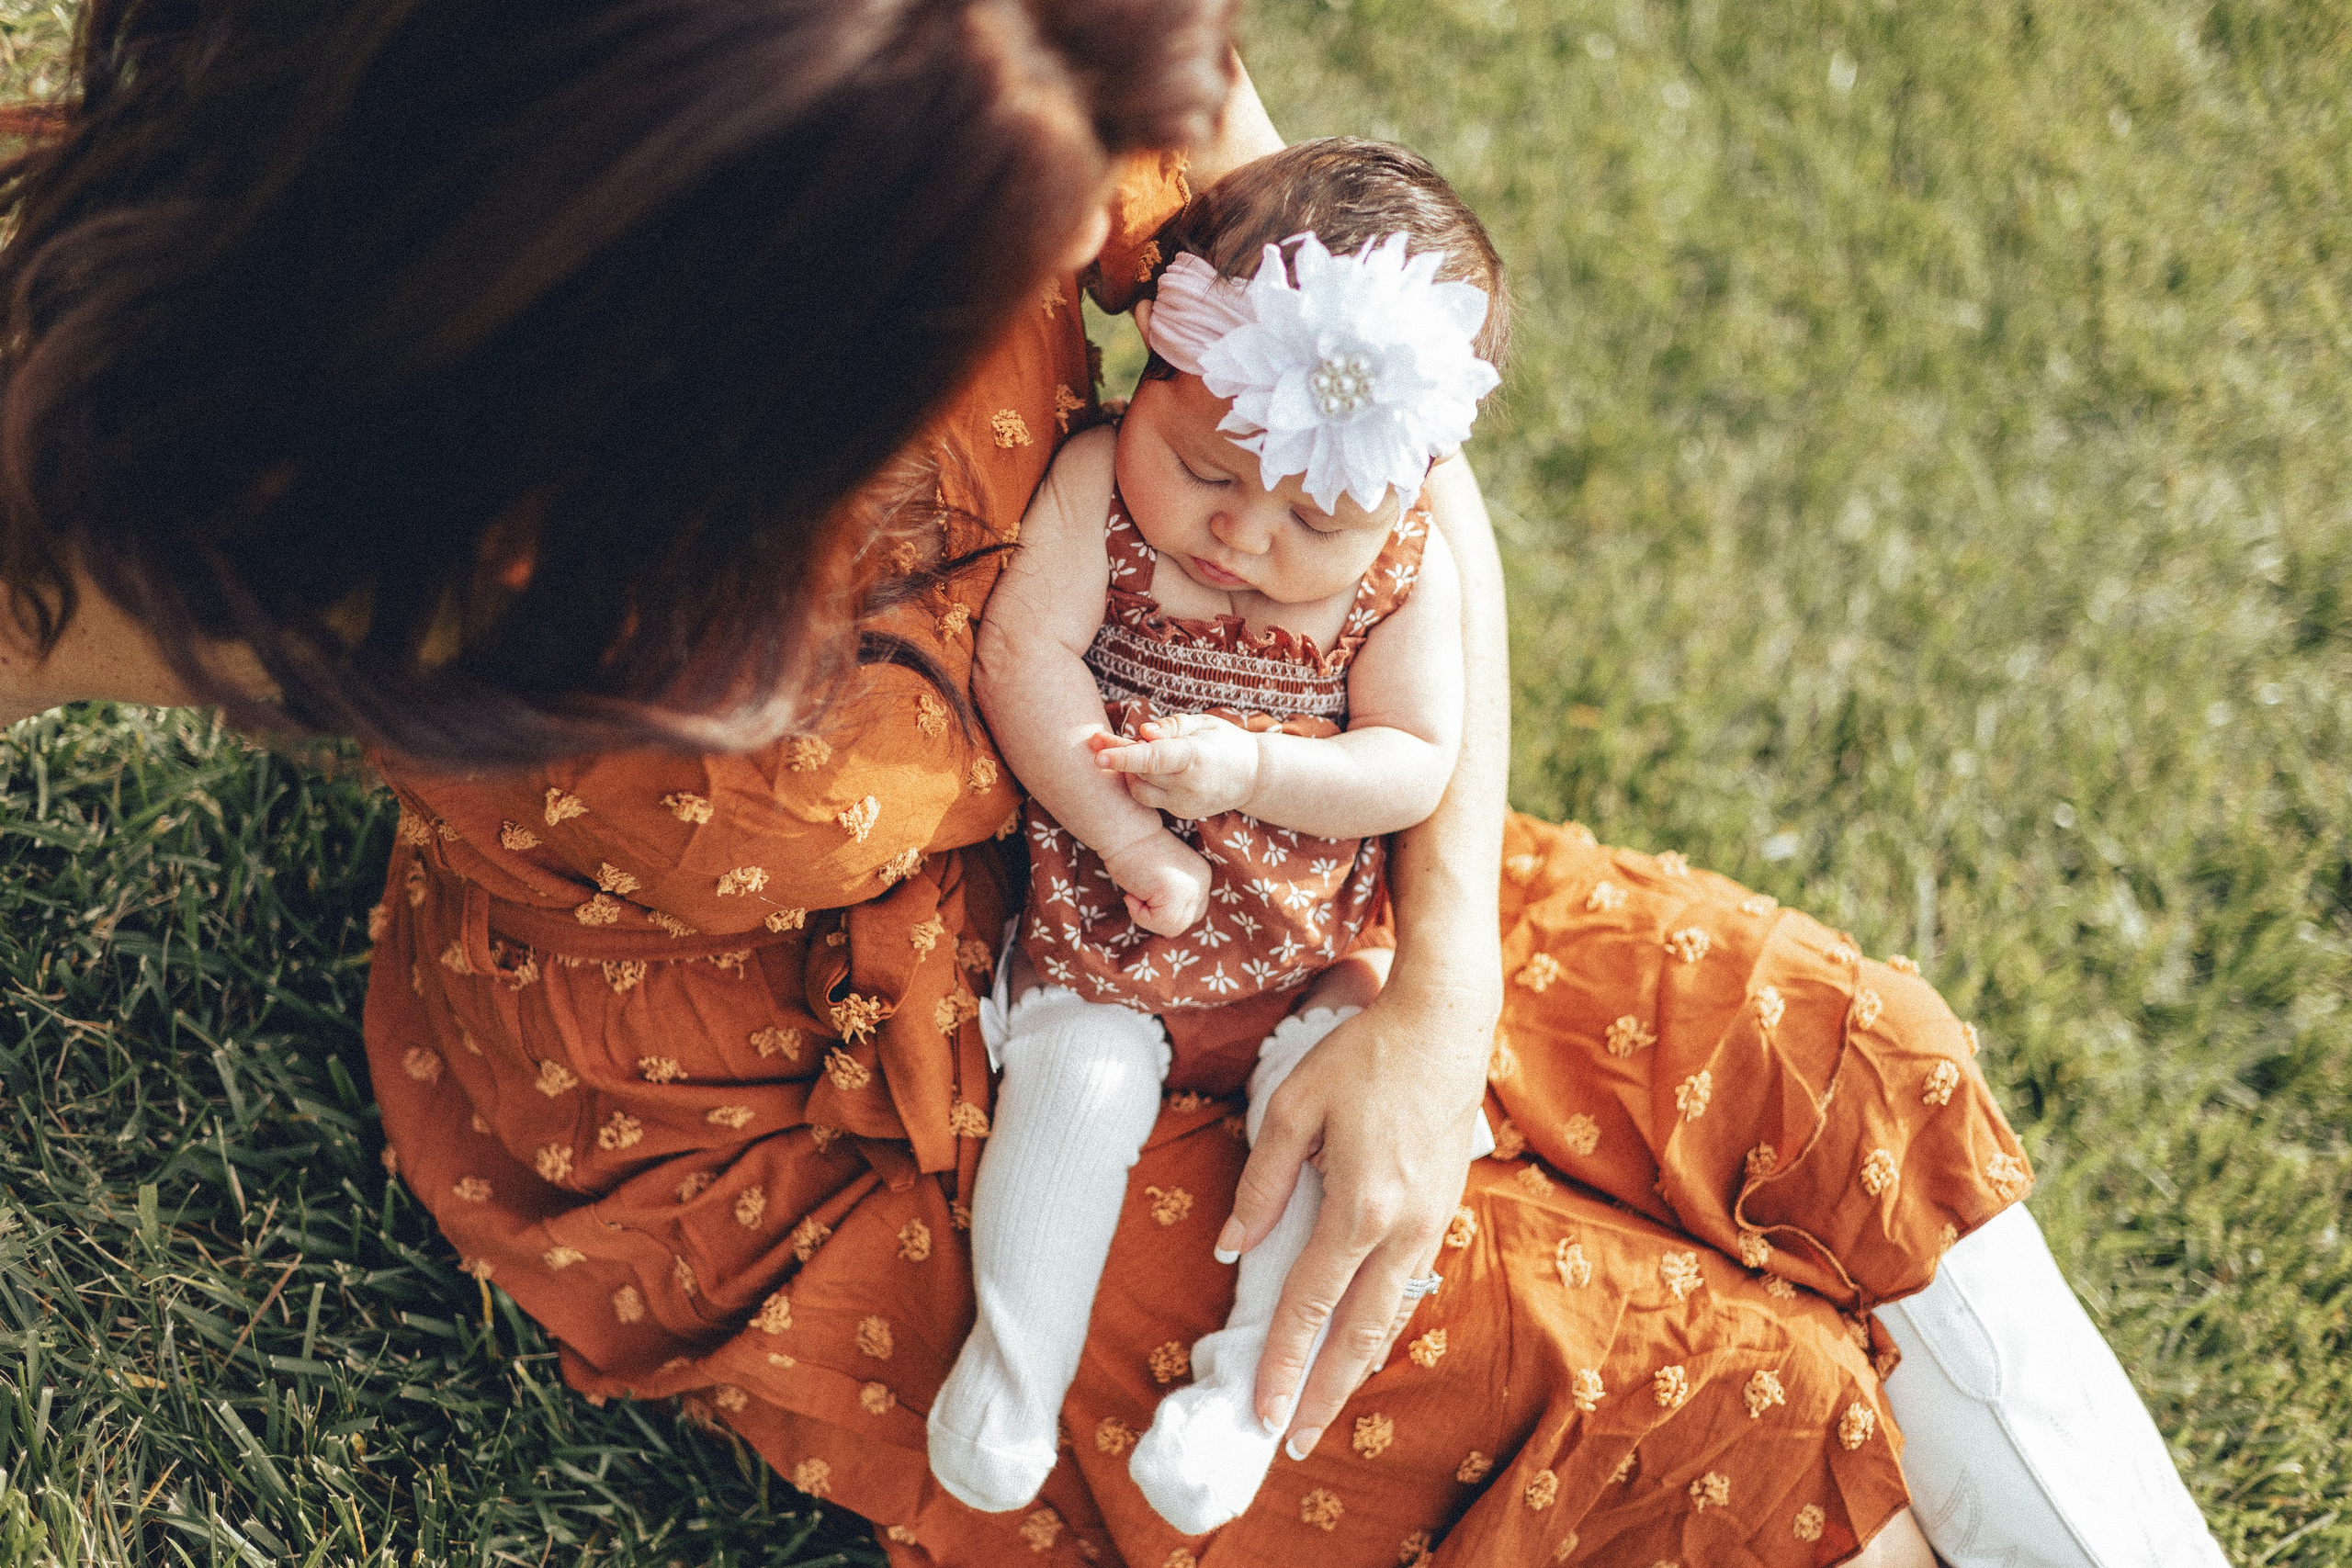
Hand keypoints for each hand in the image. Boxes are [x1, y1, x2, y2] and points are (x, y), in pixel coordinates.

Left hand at [1091, 714, 1260, 819]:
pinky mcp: (1183, 814)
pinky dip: (1145, 782)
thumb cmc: (1225, 741)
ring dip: (1130, 771)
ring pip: (1141, 790)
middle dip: (1119, 756)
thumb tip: (1144, 733)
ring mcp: (1186, 804)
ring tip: (1131, 752)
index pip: (1154, 758)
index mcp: (1196, 756)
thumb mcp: (1202, 724)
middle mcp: (1190, 785)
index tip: (1099, 755)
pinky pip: (1151, 799)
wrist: (1254, 776)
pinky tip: (1148, 769)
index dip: (1125, 757)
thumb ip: (1171, 727)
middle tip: (1099, 738)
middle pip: (1141, 773)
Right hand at [1100, 830, 1212, 935]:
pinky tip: (1131, 892)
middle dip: (1158, 916)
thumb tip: (1168, 927)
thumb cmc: (1134, 851)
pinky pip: (1159, 923)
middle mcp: (1202, 881)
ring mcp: (1192, 887)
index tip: (1147, 893)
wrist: (1124, 831)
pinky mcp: (1177, 893)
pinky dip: (1139, 914)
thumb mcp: (1162, 877)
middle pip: (1184, 923)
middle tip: (1139, 893)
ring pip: (1173, 928)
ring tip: (1135, 891)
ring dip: (1146, 916)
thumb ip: (1172, 897)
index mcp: (1202, 875)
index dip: (1167, 911)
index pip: (1193, 913)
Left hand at [1220, 981, 1495, 1457]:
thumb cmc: (1363, 1056)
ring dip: (1356, 1367)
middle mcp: (1402, 1228)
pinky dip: (1383, 1325)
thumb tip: (1232, 1247)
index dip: (1282, 1362)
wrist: (1446, 1023)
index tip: (1261, 1411)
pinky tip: (1363, 1341)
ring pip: (1391, 1317)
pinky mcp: (1445, 1211)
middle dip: (1324, 1392)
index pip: (1311, 1305)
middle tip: (1294, 1441)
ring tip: (1324, 1406)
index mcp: (1359, 1205)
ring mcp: (1432, 1224)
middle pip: (1360, 1333)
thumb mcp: (1293, 1105)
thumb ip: (1261, 1182)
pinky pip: (1409, 1287)